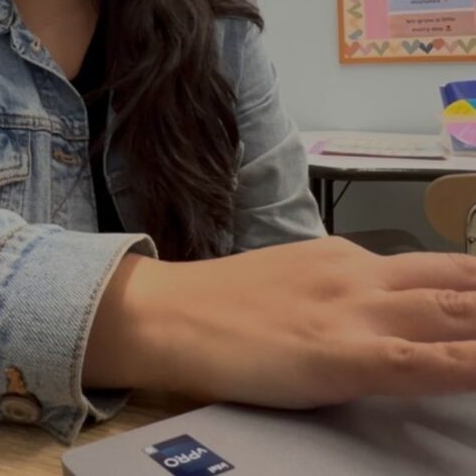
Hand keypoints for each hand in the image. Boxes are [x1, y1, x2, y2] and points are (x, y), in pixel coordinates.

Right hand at [84, 236, 475, 406]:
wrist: (173, 312)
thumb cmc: (224, 305)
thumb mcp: (292, 281)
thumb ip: (338, 290)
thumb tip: (373, 308)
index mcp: (348, 259)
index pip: (438, 269)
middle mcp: (360, 275)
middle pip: (458, 279)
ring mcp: (354, 311)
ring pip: (450, 309)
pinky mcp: (341, 352)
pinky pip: (420, 360)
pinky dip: (464, 360)